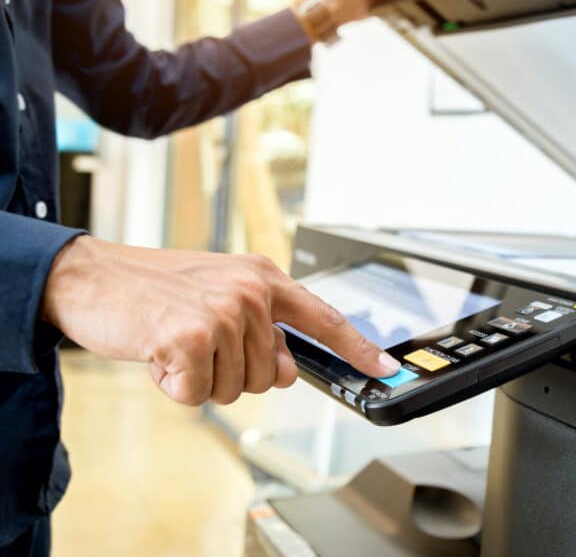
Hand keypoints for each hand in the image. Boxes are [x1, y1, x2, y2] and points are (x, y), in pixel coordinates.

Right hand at [42, 237, 401, 405]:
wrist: (92, 277)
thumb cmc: (156, 291)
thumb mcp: (219, 301)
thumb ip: (260, 334)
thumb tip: (287, 374)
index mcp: (264, 277)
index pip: (324, 318)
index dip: (358, 348)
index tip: (384, 369)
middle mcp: (252, 291)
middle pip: (270, 376)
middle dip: (231, 372)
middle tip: (195, 342)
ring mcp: (224, 312)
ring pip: (236, 390)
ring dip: (201, 379)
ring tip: (174, 342)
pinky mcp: (193, 337)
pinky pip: (199, 396)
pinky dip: (174, 386)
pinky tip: (158, 353)